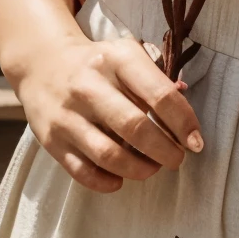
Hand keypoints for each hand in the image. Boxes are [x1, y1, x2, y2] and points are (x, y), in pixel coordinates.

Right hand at [16, 29, 204, 193]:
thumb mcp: (127, 55)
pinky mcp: (51, 140)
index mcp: (117, 59)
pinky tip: (121, 179)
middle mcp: (90, 85)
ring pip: (110, 155)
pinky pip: (84, 172)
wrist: (42, 63)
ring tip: (152, 168)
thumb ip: (157, 80)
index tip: (196, 142)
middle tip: (177, 159)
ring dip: (140, 169)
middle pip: (136, 127)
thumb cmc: (98, 63)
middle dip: (165, 151)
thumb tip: (186, 115)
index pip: (159, 94)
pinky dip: (108, 182)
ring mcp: (68, 114)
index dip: (184, 122)